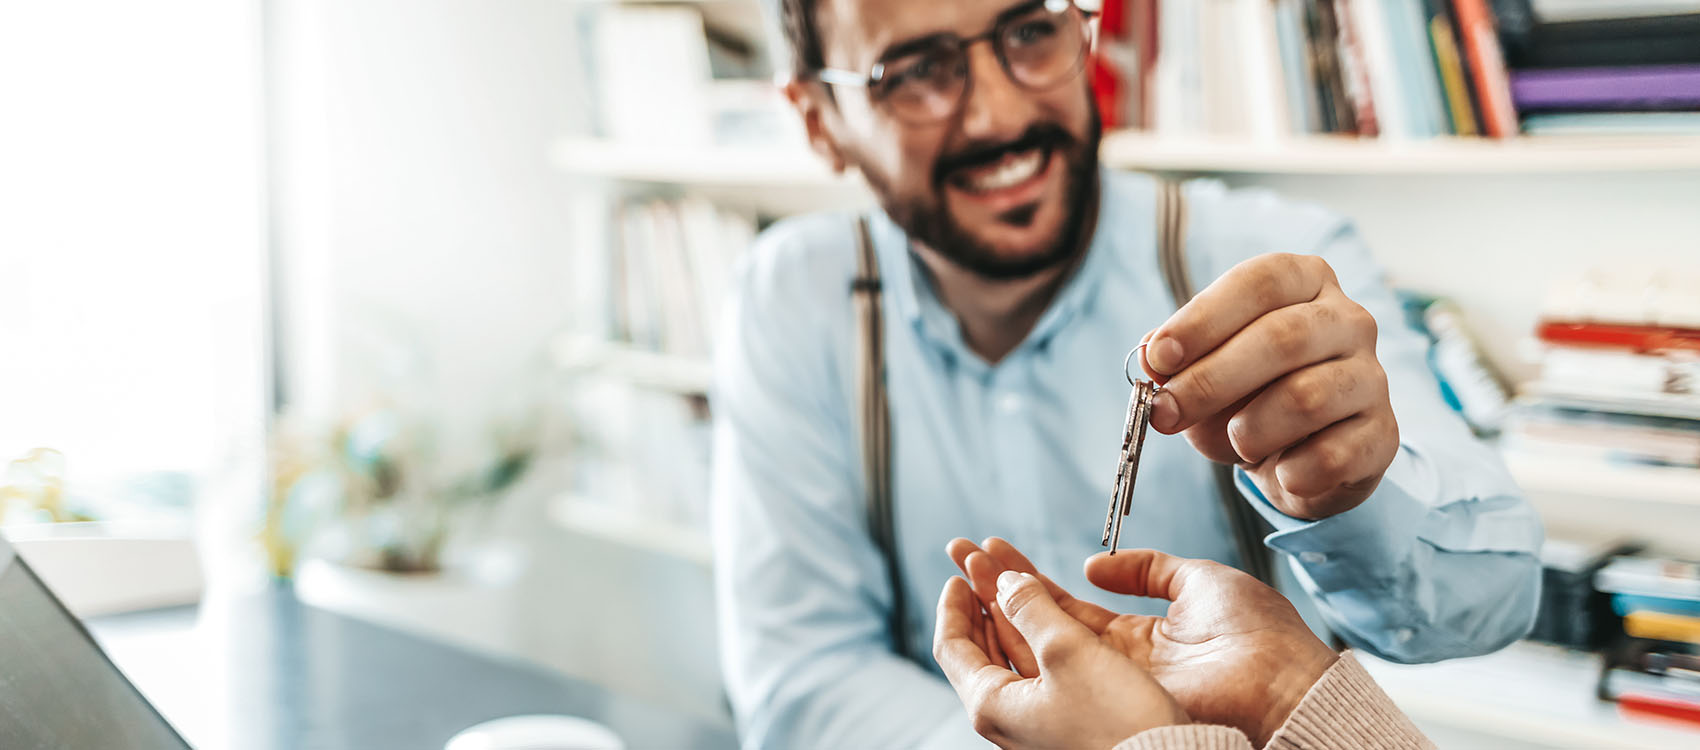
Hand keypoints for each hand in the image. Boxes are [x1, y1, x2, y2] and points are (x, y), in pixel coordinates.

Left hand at [933, 571, 1186, 749]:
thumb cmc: (1117, 722)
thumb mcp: (1067, 650)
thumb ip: (1031, 608)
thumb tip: (1006, 581)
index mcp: (992, 705)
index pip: (951, 647)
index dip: (952, 605)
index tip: (958, 575)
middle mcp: (1008, 716)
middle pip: (978, 649)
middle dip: (980, 602)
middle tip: (980, 567)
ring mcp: (1036, 719)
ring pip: (1010, 655)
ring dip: (1008, 612)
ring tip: (1008, 577)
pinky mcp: (1066, 717)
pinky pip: (1039, 666)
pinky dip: (1036, 633)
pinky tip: (1045, 612)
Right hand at [947, 538, 1337, 746]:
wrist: (1282, 682)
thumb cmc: (1260, 637)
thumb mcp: (1199, 581)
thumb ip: (1147, 569)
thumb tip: (1094, 564)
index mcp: (1144, 639)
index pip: (1072, 607)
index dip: (1032, 579)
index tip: (998, 551)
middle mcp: (1117, 665)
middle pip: (1044, 622)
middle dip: (1000, 585)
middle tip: (963, 553)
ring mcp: (1110, 684)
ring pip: (1040, 642)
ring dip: (997, 603)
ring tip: (964, 568)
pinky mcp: (1108, 698)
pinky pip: (1054, 665)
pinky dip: (1017, 632)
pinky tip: (989, 603)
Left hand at [1140, 253, 1397, 519]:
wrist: (1301, 456)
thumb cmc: (1246, 396)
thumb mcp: (1203, 369)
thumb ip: (1176, 360)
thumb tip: (1151, 356)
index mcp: (1305, 281)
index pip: (1259, 283)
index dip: (1204, 320)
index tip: (1159, 358)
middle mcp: (1349, 320)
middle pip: (1283, 338)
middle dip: (1212, 381)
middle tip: (1166, 413)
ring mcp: (1372, 377)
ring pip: (1306, 398)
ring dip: (1250, 430)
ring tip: (1236, 442)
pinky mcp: (1383, 434)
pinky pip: (1332, 456)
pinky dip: (1290, 472)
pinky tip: (1278, 472)